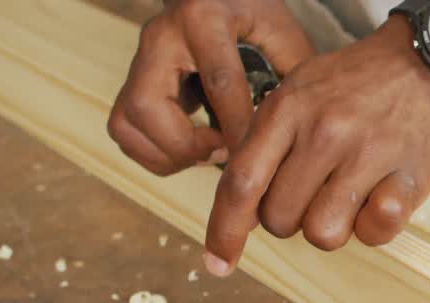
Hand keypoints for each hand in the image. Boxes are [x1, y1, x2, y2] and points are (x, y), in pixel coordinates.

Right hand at [107, 0, 316, 175]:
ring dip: (167, 154)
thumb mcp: (280, 30)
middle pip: (148, 105)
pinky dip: (154, 153)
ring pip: (128, 121)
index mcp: (204, 19)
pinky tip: (190, 153)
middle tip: (223, 153)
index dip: (238, 128)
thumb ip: (294, 73)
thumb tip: (305, 129)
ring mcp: (140, 58)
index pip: (220, 83)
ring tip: (208, 154)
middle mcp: (161, 37)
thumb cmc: (252, 10)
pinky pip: (125, 128)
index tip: (257, 160)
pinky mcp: (132, 79)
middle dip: (186, 145)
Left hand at [201, 18, 429, 276]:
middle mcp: (324, 132)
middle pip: (279, 219)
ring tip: (348, 196)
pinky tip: (381, 198)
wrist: (421, 66)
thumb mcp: (296, 94)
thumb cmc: (352, 88)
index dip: (224, 230)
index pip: (242, 183)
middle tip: (313, 195)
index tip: (218, 264)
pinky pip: (375, 233)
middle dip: (289, 220)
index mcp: (287, 110)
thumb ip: (264, 144)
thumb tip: (237, 208)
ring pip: (323, 234)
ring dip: (332, 226)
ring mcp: (368, 155)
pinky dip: (374, 227)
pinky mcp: (408, 176)